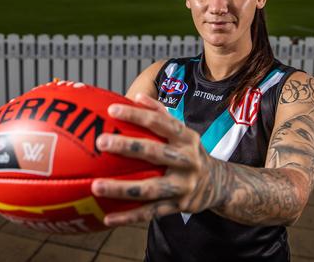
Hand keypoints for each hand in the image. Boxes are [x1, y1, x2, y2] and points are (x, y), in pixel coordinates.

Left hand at [91, 93, 224, 226]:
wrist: (217, 184)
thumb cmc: (189, 152)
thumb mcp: (183, 132)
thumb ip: (161, 114)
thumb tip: (137, 96)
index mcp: (187, 138)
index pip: (161, 122)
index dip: (137, 115)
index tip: (112, 110)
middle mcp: (187, 160)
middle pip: (155, 152)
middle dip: (127, 147)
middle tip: (101, 142)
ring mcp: (183, 185)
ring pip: (150, 188)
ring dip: (122, 188)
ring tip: (95, 186)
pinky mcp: (178, 206)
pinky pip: (150, 213)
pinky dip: (128, 217)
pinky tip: (107, 217)